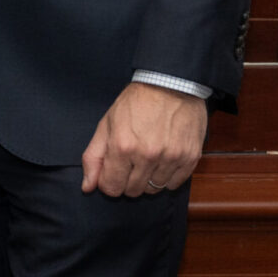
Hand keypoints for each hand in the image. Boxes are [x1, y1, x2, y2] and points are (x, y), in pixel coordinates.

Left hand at [81, 81, 207, 196]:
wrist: (170, 85)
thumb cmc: (135, 104)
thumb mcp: (106, 124)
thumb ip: (93, 157)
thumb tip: (87, 187)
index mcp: (122, 147)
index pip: (111, 187)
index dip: (108, 182)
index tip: (111, 172)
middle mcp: (147, 156)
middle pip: (133, 191)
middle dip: (126, 181)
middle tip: (129, 163)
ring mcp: (171, 158)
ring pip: (154, 189)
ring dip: (147, 180)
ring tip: (146, 159)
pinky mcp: (190, 158)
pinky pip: (175, 184)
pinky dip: (166, 177)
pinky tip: (162, 160)